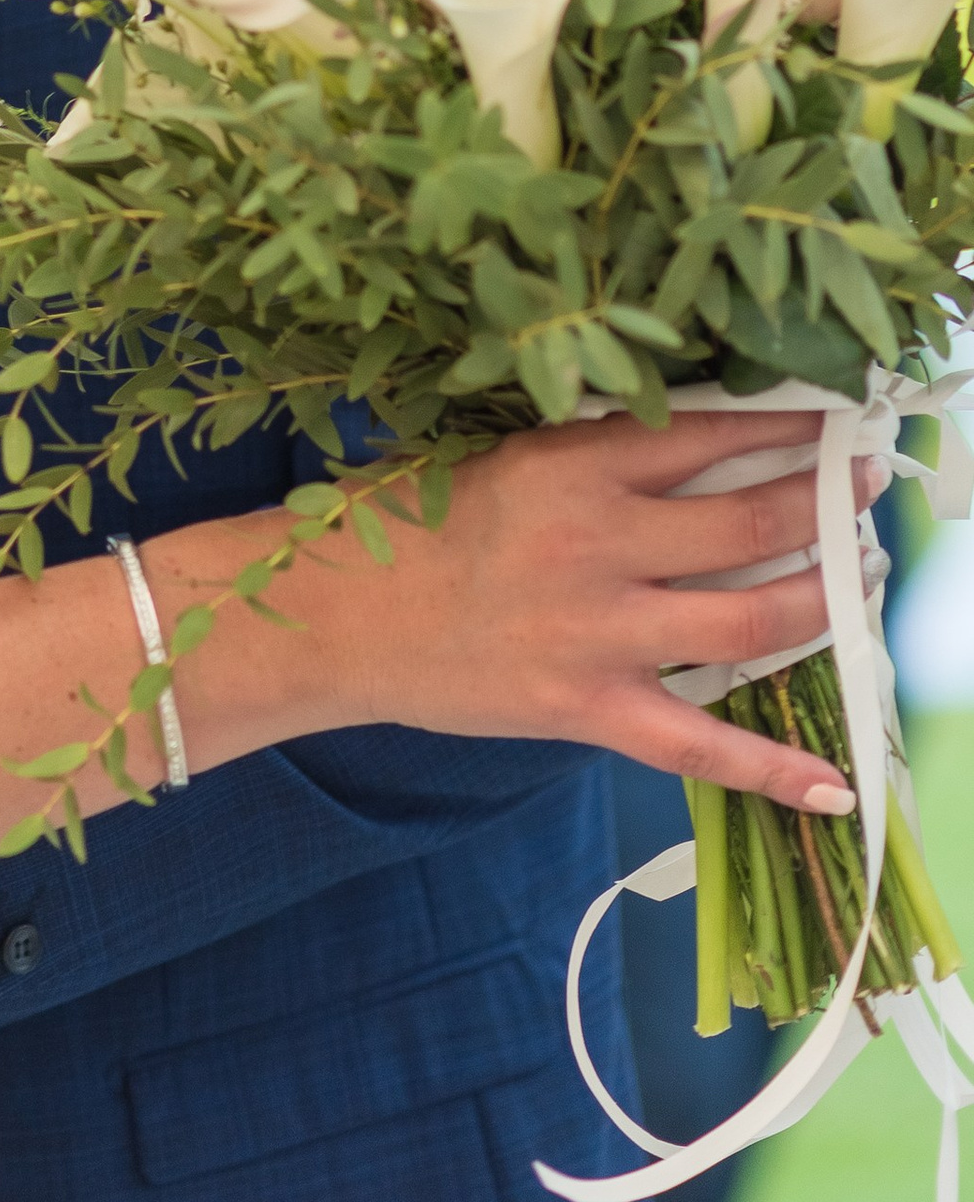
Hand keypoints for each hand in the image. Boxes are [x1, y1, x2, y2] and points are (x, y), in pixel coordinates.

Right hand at [224, 410, 881, 813]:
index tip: (830, 419)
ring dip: (821, 598)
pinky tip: (833, 782)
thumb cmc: (410, 523)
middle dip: (825, 504)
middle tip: (864, 488)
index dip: (783, 426)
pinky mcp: (589, 708)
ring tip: (859, 579)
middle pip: (750, 522)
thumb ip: (592, 456)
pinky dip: (773, 769)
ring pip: (749, 619)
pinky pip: (701, 747)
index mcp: (572, 464)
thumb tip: (696, 443)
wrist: (337, 615)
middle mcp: (598, 543)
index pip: (707, 433)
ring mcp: (599, 633)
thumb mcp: (501, 456)